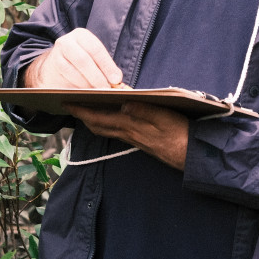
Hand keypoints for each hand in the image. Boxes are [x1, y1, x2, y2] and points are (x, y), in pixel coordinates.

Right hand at [26, 28, 125, 88]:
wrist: (53, 67)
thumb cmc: (79, 61)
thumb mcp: (93, 58)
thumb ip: (105, 66)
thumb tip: (117, 80)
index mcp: (81, 35)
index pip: (96, 49)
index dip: (107, 65)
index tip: (116, 79)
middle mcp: (67, 42)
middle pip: (83, 60)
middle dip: (97, 77)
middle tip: (106, 89)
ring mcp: (56, 55)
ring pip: (73, 72)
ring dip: (88, 85)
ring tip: (97, 92)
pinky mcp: (51, 70)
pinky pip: (66, 81)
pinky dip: (78, 88)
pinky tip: (85, 92)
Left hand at [68, 102, 188, 170]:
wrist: (190, 156)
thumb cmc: (180, 134)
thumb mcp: (164, 117)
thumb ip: (144, 110)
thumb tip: (123, 102)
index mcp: (131, 126)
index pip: (99, 118)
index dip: (82, 110)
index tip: (67, 102)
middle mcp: (128, 134)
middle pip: (98, 126)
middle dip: (82, 116)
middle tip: (70, 105)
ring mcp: (133, 139)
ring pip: (106, 130)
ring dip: (92, 121)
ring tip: (84, 110)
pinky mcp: (139, 142)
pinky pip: (115, 132)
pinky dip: (106, 124)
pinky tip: (109, 118)